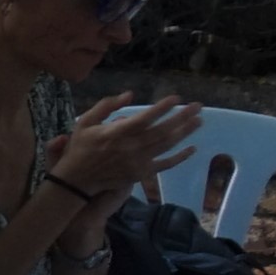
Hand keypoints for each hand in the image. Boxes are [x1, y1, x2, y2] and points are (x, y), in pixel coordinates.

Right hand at [55, 96, 200, 208]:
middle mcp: (131, 147)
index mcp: (117, 133)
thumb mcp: (85, 121)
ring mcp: (138, 161)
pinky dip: (180, 158)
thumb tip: (129, 95)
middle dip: (182, 117)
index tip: (176, 98)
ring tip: (198, 121)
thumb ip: (106, 106)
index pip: (145, 118)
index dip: (162, 108)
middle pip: (162, 130)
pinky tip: (192, 149)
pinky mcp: (141, 173)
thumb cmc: (80, 147)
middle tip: (198, 106)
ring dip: (184, 133)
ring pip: (166, 145)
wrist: (77, 179)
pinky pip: (165, 165)